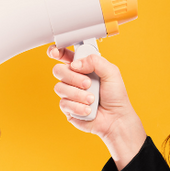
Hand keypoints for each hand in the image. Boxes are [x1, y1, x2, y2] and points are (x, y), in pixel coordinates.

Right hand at [49, 45, 145, 166]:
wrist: (115, 118)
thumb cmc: (115, 96)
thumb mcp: (112, 72)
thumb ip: (95, 61)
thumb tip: (76, 64)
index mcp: (83, 67)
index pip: (66, 56)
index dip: (57, 52)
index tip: (55, 52)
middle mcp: (74, 79)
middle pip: (58, 70)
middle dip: (73, 77)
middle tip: (88, 84)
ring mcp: (69, 93)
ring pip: (60, 88)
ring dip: (78, 94)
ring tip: (92, 99)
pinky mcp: (67, 107)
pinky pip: (64, 103)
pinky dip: (78, 106)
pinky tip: (88, 109)